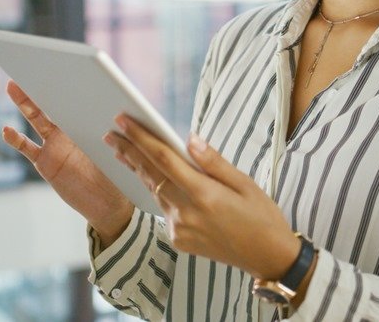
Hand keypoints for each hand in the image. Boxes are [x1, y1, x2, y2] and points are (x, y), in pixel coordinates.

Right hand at [2, 80, 133, 244]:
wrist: (109, 204)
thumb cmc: (119, 175)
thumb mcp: (118, 151)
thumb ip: (109, 135)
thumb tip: (113, 117)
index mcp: (88, 124)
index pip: (75, 98)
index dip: (66, 83)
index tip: (58, 65)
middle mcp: (70, 131)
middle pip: (52, 104)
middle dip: (40, 85)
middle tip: (26, 67)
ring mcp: (55, 146)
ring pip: (37, 120)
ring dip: (24, 103)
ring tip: (12, 86)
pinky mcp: (46, 163)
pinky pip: (28, 148)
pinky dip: (16, 140)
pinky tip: (6, 130)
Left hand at [103, 114, 302, 279]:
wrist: (268, 258)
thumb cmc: (261, 216)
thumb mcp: (245, 182)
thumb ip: (213, 162)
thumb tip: (189, 139)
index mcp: (204, 194)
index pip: (163, 159)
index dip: (140, 138)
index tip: (123, 120)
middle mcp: (186, 213)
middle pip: (150, 174)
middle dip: (129, 151)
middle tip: (111, 132)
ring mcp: (180, 229)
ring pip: (154, 191)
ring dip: (138, 169)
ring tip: (122, 149)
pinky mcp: (178, 239)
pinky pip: (162, 208)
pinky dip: (156, 190)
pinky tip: (149, 177)